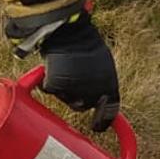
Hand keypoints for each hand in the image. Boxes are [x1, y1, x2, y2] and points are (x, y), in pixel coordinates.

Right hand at [38, 15, 120, 131]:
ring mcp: (74, 91)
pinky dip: (49, 81)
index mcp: (110, 86)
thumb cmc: (85, 43)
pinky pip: (50, 90)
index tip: (96, 128)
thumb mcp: (101, 63)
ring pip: (66, 99)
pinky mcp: (56, 87)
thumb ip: (100, 82)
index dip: (102, 122)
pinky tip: (53, 67)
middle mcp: (94, 92)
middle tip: (72, 83)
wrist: (68, 30)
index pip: (110, 113)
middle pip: (82, 106)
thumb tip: (98, 101)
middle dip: (76, 98)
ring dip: (64, 90)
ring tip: (64, 69)